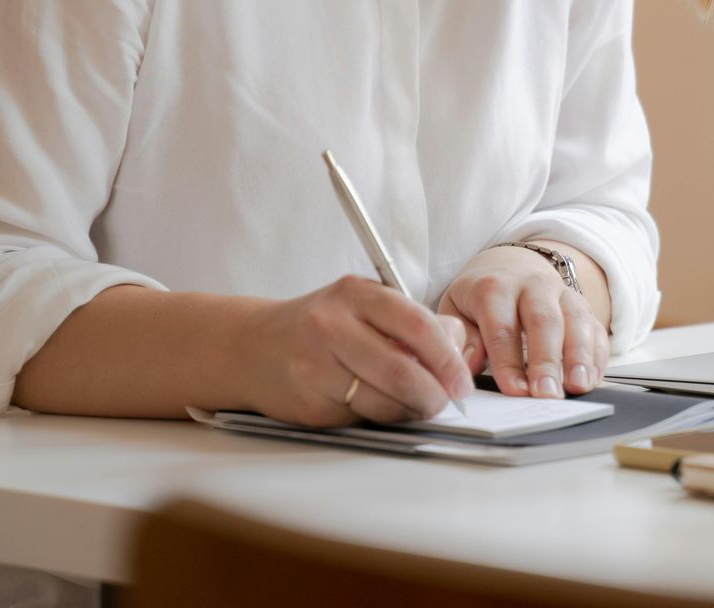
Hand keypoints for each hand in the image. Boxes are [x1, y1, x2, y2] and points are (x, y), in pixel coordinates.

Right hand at [239, 275, 472, 426]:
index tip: (462, 381)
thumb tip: (457, 345)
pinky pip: (360, 419)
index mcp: (354, 294)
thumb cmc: (318, 325)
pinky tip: (379, 407)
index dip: (448, 358)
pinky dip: (380, 418)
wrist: (251, 347)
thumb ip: (409, 320)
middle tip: (446, 402)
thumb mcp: (362, 305)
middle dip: (434, 395)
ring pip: (384, 402)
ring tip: (417, 406)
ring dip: (411, 411)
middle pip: (402, 371)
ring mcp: (316, 367)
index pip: (417, 325)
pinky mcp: (308, 404)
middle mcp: (331, 326)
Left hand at [438, 245, 608, 398]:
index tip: (514, 390)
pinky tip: (592, 379)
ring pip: (577, 321)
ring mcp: (562, 295)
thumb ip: (463, 339)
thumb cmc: (481, 298)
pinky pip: (596, 329)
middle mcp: (533, 286)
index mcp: (495, 288)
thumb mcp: (457, 310)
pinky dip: (597, 356)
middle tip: (547, 393)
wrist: (511, 267)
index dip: (508, 361)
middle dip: (546, 360)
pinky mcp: (583, 307)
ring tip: (578, 386)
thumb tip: (468, 365)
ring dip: (580, 356)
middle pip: (544, 321)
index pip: (502, 327)